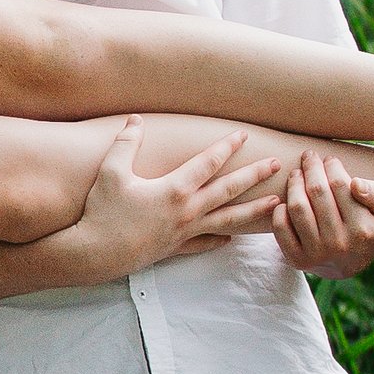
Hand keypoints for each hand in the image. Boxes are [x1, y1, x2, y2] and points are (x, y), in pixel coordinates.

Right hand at [67, 122, 286, 282]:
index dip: (227, 146)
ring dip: (253, 210)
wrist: (96, 253)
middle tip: (278, 165)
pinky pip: (205, 243)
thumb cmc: (102, 212)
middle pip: (229, 190)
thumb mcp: (111, 172)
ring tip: (276, 203)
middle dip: (254, 175)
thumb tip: (136, 119)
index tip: (243, 134)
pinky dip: (221, 239)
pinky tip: (233, 238)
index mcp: (174, 189)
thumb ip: (126, 143)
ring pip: (228, 220)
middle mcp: (187, 211)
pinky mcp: (176, 248)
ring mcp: (185, 232)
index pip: (208, 162)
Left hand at [271, 149, 373, 279]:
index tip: (329, 159)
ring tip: (297, 173)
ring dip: (294, 183)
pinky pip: (281, 227)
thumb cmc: (367, 228)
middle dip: (311, 168)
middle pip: (317, 192)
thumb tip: (356, 184)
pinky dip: (280, 209)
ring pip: (298, 207)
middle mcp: (339, 243)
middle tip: (309, 157)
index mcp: (363, 230)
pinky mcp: (297, 259)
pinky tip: (286, 199)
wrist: (349, 266)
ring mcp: (316, 253)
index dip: (332, 166)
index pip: (340, 185)